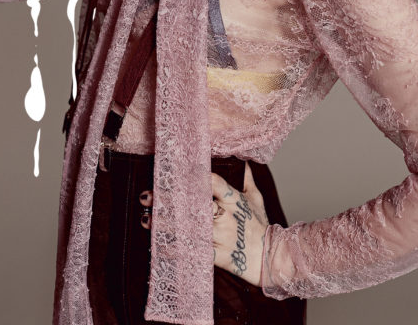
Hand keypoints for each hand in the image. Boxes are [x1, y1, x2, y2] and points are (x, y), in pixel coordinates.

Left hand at [137, 162, 268, 287]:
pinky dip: (176, 250)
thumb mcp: (255, 198)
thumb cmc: (260, 225)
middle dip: (172, 200)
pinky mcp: (218, 256)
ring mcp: (221, 237)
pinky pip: (195, 252)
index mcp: (233, 200)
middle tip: (149, 194)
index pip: (214, 183)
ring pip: (191, 228)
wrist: (270, 257)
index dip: (195, 176)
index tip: (176, 171)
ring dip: (167, 224)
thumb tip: (242, 159)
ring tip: (147, 217)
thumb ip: (246, 179)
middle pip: (196, 205)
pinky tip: (159, 245)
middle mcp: (225, 217)